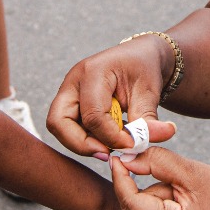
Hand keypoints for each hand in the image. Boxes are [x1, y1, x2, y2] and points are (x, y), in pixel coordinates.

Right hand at [47, 38, 177, 157]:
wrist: (139, 56)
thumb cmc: (144, 68)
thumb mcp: (150, 92)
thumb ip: (147, 120)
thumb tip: (147, 143)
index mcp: (93, 71)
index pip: (92, 115)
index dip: (111, 137)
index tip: (132, 145)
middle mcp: (73, 81)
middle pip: (59, 121)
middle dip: (81, 144)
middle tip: (108, 153)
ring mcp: (68, 91)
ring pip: (59, 127)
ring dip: (83, 143)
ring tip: (111, 146)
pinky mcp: (71, 102)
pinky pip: (69, 127)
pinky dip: (86, 138)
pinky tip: (109, 139)